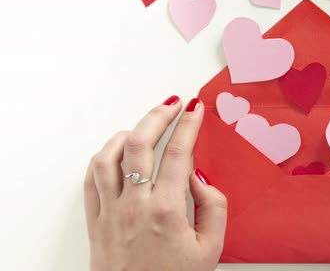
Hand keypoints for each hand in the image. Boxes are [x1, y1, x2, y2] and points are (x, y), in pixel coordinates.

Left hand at [84, 96, 226, 270]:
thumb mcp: (211, 249)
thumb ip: (213, 207)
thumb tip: (199, 177)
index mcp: (167, 210)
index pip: (179, 153)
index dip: (189, 125)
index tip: (195, 110)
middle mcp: (135, 205)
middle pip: (141, 143)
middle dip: (158, 115)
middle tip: (172, 105)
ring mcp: (111, 212)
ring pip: (109, 156)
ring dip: (128, 133)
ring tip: (144, 126)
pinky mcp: (96, 221)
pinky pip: (91, 179)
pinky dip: (103, 157)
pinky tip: (116, 151)